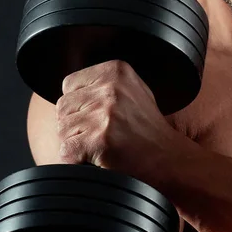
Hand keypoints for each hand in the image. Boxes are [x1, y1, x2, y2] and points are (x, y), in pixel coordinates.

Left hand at [56, 59, 179, 180]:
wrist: (169, 159)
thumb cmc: (148, 130)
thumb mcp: (131, 91)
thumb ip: (102, 85)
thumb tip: (70, 90)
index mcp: (116, 71)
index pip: (69, 85)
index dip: (78, 106)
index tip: (96, 117)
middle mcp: (110, 89)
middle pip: (63, 108)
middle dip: (75, 125)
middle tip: (100, 136)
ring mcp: (105, 115)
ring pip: (62, 130)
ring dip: (76, 144)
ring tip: (103, 147)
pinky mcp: (100, 140)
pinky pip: (67, 152)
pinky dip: (76, 160)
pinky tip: (97, 159)